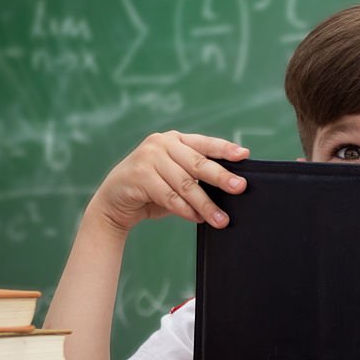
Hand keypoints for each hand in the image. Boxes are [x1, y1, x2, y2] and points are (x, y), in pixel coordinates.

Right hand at [90, 131, 249, 233]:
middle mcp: (162, 143)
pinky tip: (198, 218)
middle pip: (198, 163)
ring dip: (206, 204)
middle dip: (222, 177)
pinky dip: (185, 209)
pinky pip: (169, 196)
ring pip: (185, 184)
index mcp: (176, 139)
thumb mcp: (176, 178)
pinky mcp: (139, 175)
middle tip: (240, 188)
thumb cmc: (152, 190)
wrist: (114, 202)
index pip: (205, 143)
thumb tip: (231, 187)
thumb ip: (196, 177)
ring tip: (221, 219)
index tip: (244, 155)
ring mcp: (148, 157)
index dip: (225, 149)